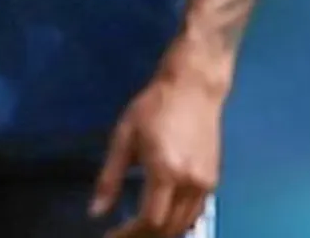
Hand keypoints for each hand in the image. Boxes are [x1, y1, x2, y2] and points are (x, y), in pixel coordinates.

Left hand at [91, 63, 225, 237]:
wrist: (193, 88)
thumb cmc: (153, 107)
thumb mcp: (123, 138)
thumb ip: (110, 178)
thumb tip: (96, 211)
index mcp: (165, 171)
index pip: (150, 220)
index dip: (129, 234)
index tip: (110, 236)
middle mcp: (190, 183)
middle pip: (169, 228)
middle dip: (143, 237)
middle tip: (121, 235)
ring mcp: (206, 183)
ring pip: (184, 225)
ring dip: (161, 233)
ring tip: (137, 230)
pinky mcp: (213, 180)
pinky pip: (195, 213)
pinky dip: (177, 222)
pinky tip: (160, 219)